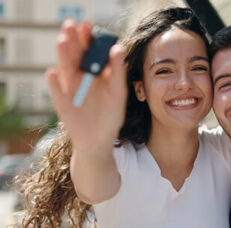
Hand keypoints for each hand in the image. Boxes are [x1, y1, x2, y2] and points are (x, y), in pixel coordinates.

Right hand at [46, 19, 126, 154]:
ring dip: (62, 53)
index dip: (88, 38)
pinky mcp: (62, 101)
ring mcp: (70, 88)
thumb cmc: (111, 117)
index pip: (90, 51)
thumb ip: (117, 72)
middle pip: (75, 54)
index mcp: (95, 72)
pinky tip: (53, 72)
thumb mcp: (118, 93)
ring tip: (63, 40)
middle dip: (73, 39)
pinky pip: (56, 90)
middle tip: (71, 24)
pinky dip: (53, 82)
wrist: (99, 141)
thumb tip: (118, 48)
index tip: (89, 26)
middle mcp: (81, 77)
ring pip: (64, 67)